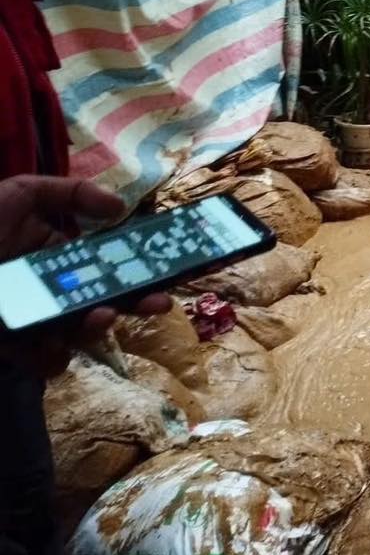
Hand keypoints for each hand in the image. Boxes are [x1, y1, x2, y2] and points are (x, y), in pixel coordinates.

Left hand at [0, 176, 169, 377]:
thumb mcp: (18, 194)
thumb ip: (70, 193)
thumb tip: (120, 207)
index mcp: (57, 252)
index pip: (108, 261)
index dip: (141, 265)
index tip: (169, 265)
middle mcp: (53, 288)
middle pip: (108, 298)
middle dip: (137, 300)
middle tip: (159, 302)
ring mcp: (36, 321)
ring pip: (83, 332)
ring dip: (97, 328)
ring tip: (98, 317)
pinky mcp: (15, 350)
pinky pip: (48, 361)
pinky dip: (52, 357)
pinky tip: (47, 345)